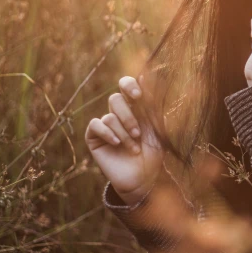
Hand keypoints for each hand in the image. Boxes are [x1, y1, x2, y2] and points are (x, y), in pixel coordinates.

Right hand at [84, 75, 163, 205]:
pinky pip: (96, 125)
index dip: (129, 85)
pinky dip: (108, 133)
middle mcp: (119, 113)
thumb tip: (146, 75)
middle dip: (129, 117)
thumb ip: (152, 104)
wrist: (144, 177)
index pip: (126, 85)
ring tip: (134, 147)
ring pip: (109, 116)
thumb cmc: (154, 152)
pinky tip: (117, 143)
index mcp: (135, 107)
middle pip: (116, 99)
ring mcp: (106, 125)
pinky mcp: (94, 137)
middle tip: (139, 133)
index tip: (138, 96)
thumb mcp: (157, 127)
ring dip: (124, 132)